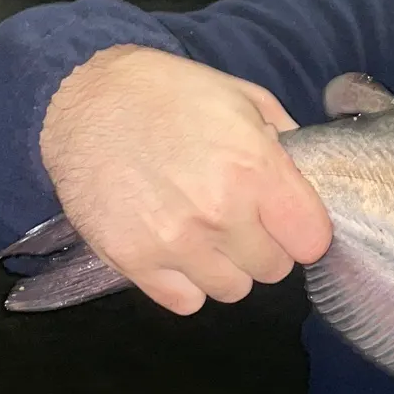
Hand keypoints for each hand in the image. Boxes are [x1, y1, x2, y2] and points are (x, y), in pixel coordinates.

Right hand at [38, 45, 331, 314]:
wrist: (82, 98)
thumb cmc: (169, 93)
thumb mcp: (243, 98)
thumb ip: (285, 143)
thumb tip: (308, 182)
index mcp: (256, 169)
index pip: (311, 241)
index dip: (302, 230)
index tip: (286, 219)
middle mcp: (220, 213)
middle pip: (273, 269)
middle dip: (263, 246)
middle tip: (239, 219)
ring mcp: (176, 242)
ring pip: (233, 290)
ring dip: (225, 267)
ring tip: (205, 233)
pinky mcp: (134, 261)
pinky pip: (186, 301)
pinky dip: (185, 282)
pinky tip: (175, 249)